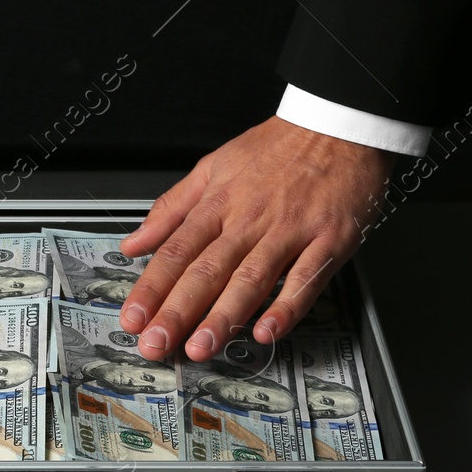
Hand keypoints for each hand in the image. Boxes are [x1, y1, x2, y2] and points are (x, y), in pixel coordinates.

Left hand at [117, 117, 395, 361]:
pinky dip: (287, 306)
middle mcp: (250, 218)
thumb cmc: (278, 147)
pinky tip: (268, 331)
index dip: (152, 287)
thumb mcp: (213, 166)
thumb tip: (134, 242)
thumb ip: (171, 208)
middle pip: (207, 269)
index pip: (176, 250)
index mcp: (219, 202)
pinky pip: (306, 277)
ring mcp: (290, 230)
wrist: (337, 125)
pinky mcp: (329, 238)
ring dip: (224, 316)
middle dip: (178, 311)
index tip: (133, 317)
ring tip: (201, 346)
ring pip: (251, 278)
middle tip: (157, 343)